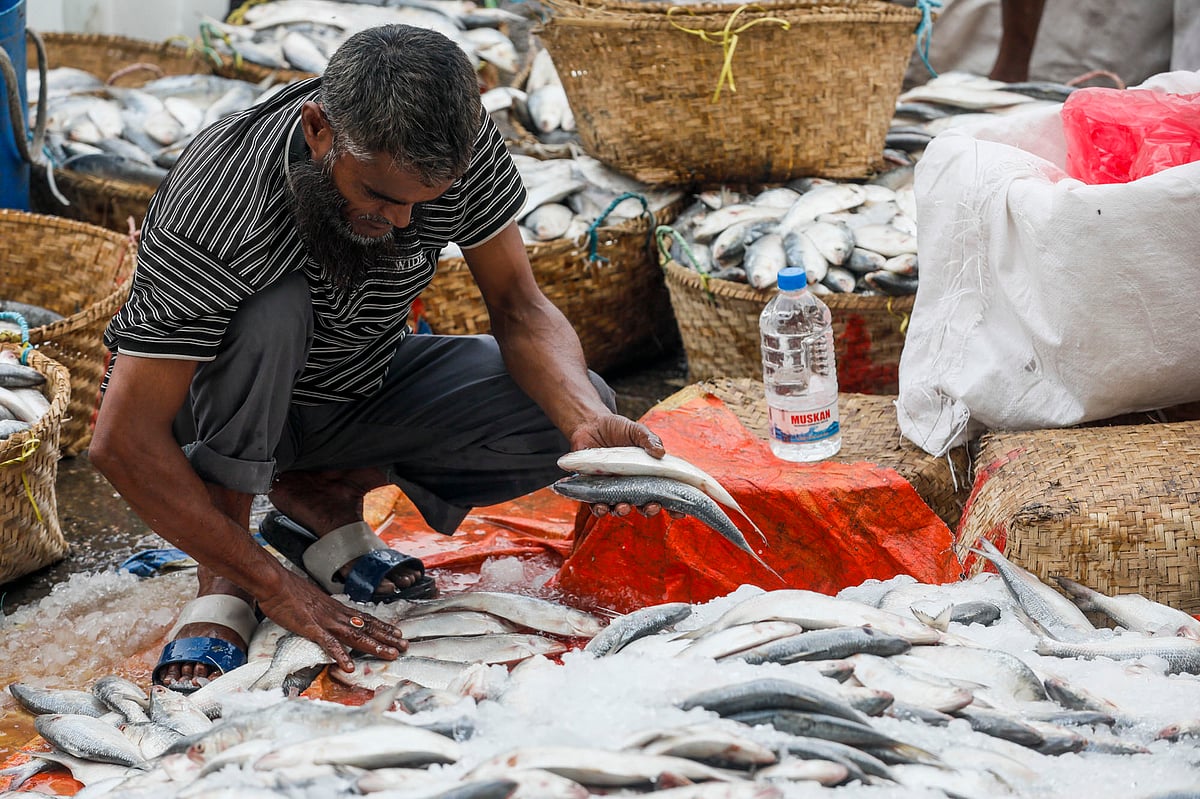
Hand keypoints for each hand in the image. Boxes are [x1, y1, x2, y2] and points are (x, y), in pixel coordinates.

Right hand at [255, 571, 408, 672]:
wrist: (275, 583)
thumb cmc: (290, 591)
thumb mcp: (313, 600)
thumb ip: (324, 610)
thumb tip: (329, 617)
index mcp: (337, 608)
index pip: (365, 619)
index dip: (382, 627)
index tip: (397, 633)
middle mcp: (336, 614)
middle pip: (367, 627)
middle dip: (387, 638)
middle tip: (404, 647)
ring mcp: (325, 621)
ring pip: (356, 636)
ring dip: (374, 646)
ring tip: (390, 655)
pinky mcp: (311, 628)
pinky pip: (328, 643)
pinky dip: (340, 654)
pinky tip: (349, 665)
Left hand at [568, 413, 682, 519]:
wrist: (590, 424)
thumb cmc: (617, 429)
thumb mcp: (636, 431)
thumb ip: (648, 439)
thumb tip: (661, 452)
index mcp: (646, 475)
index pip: (663, 494)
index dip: (672, 507)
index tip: (680, 513)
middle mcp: (630, 486)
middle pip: (643, 506)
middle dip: (649, 510)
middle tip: (652, 506)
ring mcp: (611, 489)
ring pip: (619, 508)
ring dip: (623, 511)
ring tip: (624, 507)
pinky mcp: (592, 489)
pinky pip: (595, 505)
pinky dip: (599, 509)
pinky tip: (601, 506)